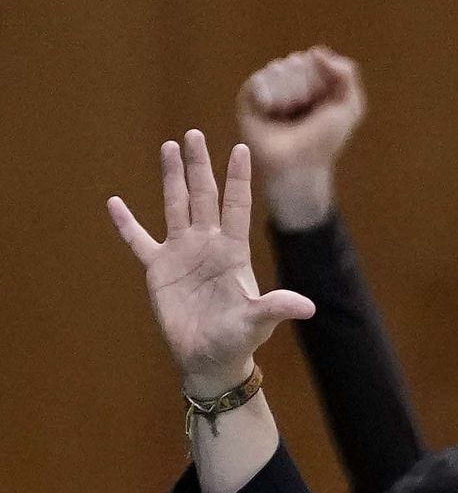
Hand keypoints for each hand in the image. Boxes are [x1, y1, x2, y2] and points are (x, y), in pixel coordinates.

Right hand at [108, 131, 313, 395]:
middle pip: (203, 196)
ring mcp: (182, 254)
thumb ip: (277, 308)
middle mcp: (208, 245)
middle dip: (199, 165)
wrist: (210, 359)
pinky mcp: (158, 270)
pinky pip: (139, 241)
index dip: (238, 179)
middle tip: (194, 133)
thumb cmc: (239, 340)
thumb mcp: (258, 322)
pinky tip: (115, 203)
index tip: (241, 148)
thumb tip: (307, 308)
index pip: (236, 206)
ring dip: (171, 178)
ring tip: (168, 148)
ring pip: (176, 206)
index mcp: (233, 252)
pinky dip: (127, 224)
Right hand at [236, 46, 364, 228]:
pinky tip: (272, 113)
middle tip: (304, 112)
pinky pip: (259, 80)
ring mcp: (269, 87)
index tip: (322, 104)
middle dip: (305, 88)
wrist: (298, 163)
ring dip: (289, 94)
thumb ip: (346, 74)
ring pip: (278, 69)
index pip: (314, 59)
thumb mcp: (349, 107)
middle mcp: (289, 81)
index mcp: (312, 81)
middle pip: (296, 62)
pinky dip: (270, 98)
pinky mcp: (249, 97)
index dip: (321, 82)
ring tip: (289, 114)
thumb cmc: (324, 140)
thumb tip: (316, 51)